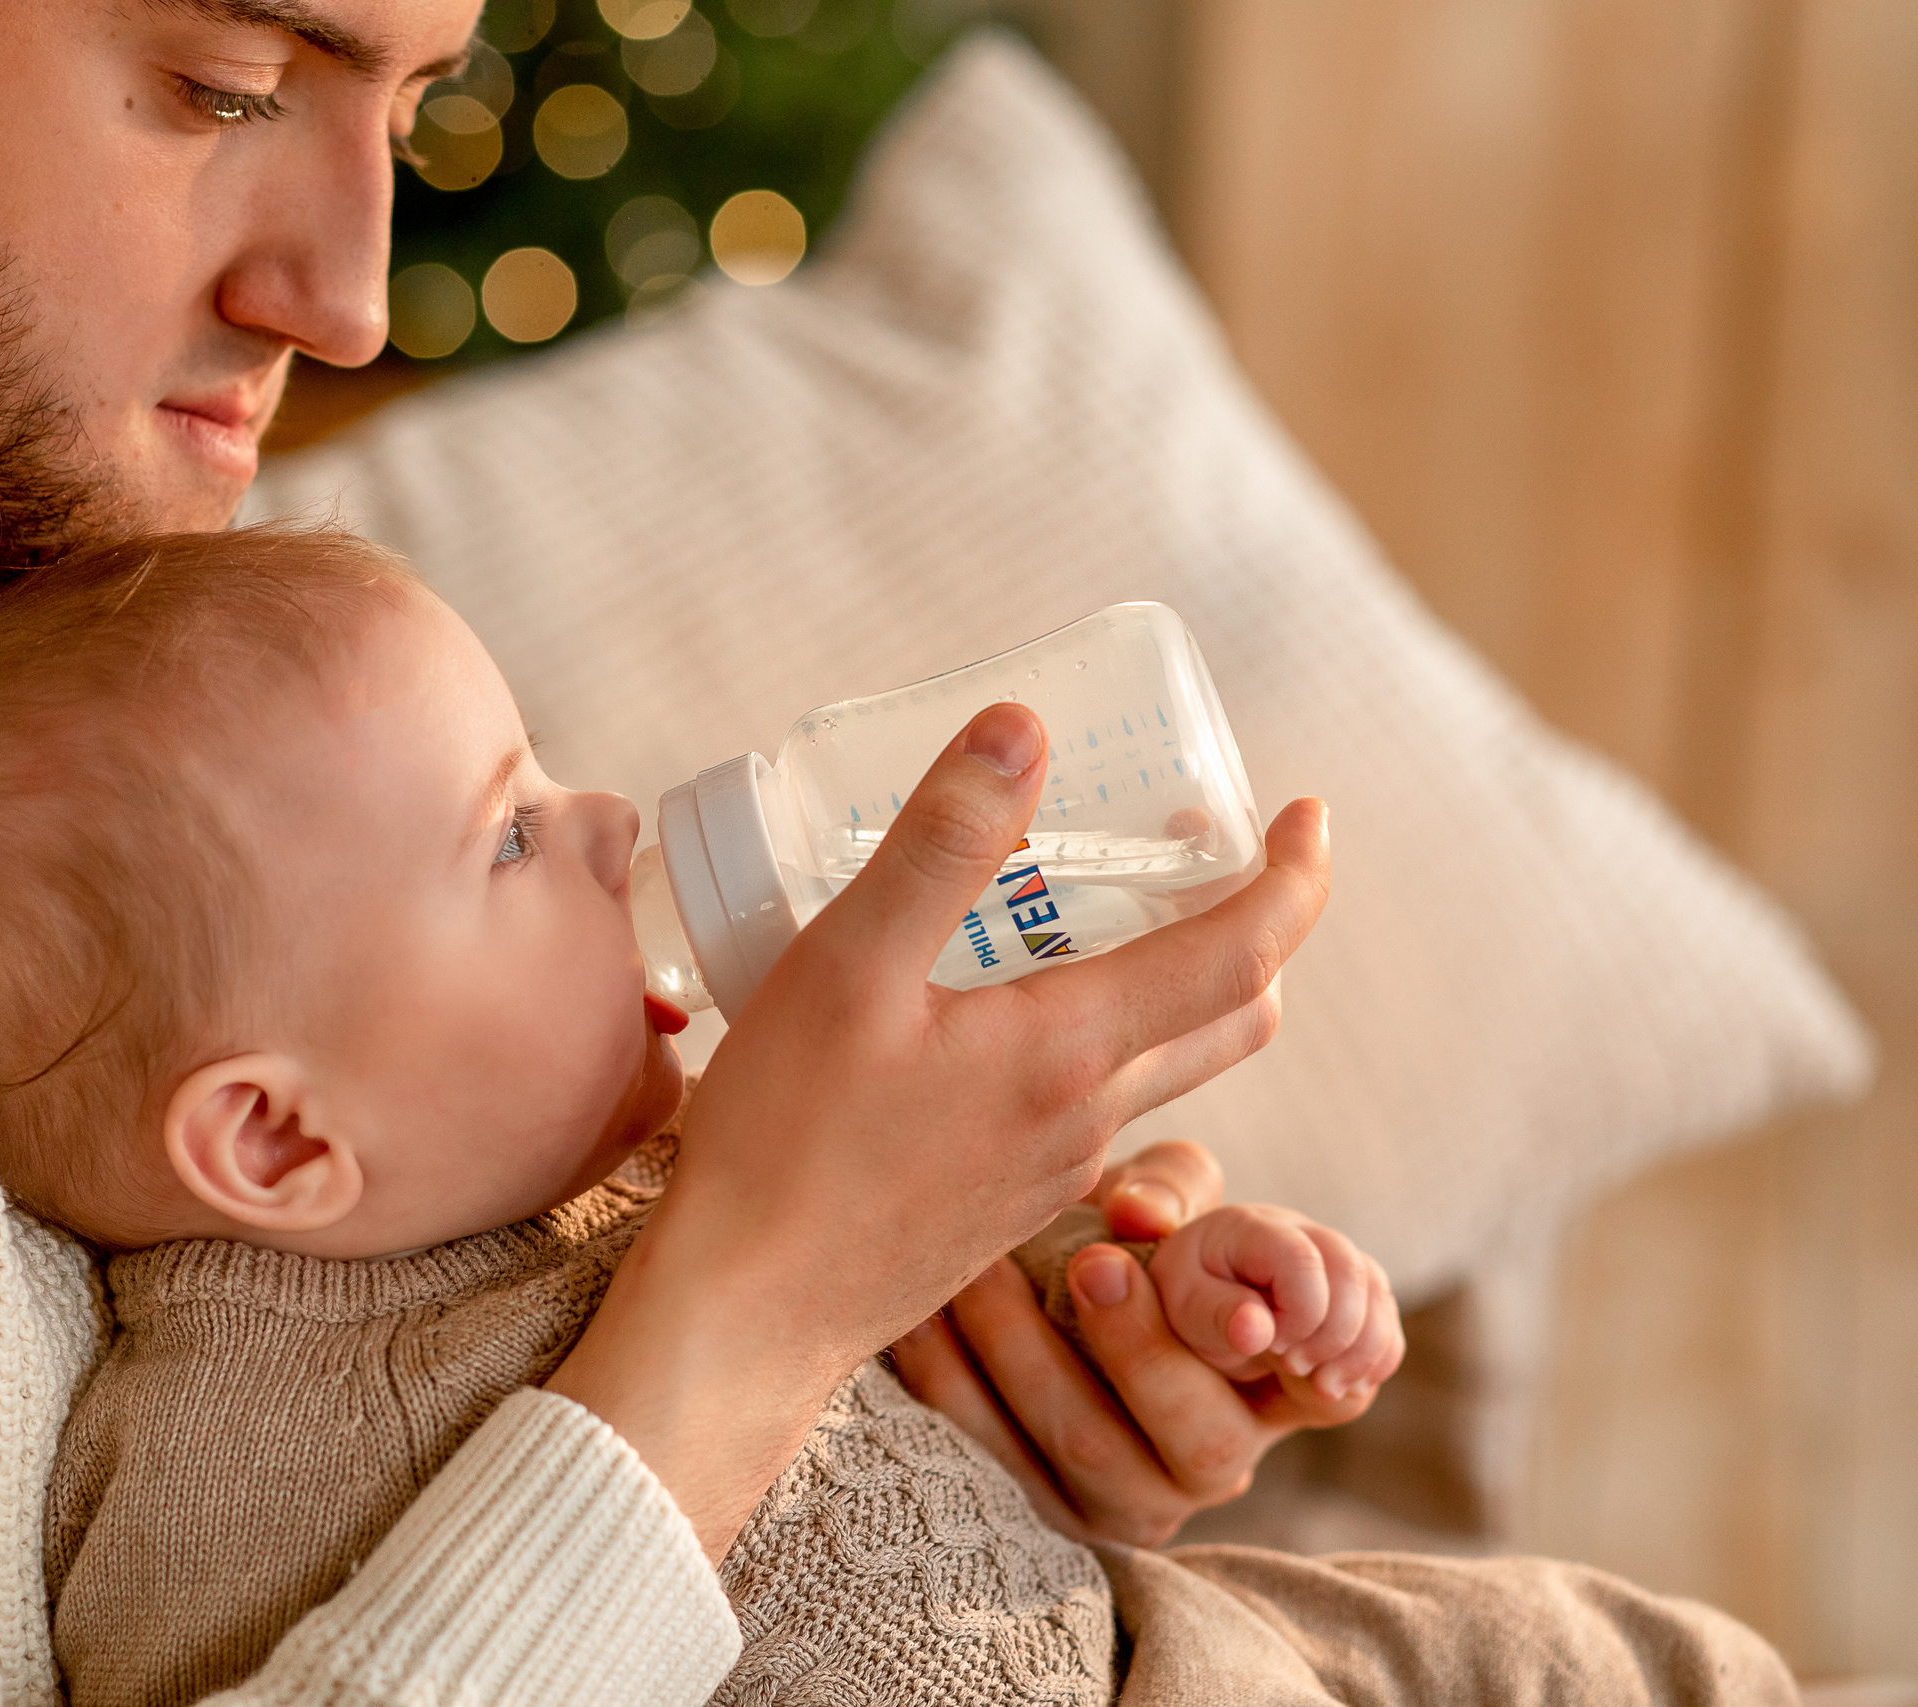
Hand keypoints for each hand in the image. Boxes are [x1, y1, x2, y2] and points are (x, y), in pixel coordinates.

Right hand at [547, 701, 1329, 1556]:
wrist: (748, 1311)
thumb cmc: (788, 1139)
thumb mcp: (848, 964)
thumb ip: (938, 844)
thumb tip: (1025, 729)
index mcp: (1073, 1052)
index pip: (1243, 954)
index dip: (1294, 877)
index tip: (1306, 812)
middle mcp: (1089, 1118)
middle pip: (1233, 1019)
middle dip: (1255, 930)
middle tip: (1204, 854)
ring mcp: (1052, 1173)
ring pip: (1164, 1067)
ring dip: (1176, 985)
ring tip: (1098, 911)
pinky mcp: (1006, 1204)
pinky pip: (1094, 1108)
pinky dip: (1100, 1039)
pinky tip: (1005, 1009)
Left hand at [1152, 1205, 1403, 1397]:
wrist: (1197, 1310)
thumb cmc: (1184, 1304)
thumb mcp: (1182, 1310)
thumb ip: (1215, 1316)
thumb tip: (1257, 1329)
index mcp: (1250, 1229)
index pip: (1301, 1259)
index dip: (1301, 1313)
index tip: (1274, 1350)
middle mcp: (1299, 1232)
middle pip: (1352, 1270)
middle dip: (1336, 1333)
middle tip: (1296, 1370)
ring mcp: (1330, 1260)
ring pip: (1377, 1292)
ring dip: (1362, 1350)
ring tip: (1324, 1389)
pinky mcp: (1352, 1292)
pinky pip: (1385, 1319)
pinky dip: (1376, 1357)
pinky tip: (1346, 1385)